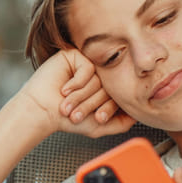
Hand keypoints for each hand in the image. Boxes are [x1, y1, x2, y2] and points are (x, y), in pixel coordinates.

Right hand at [18, 49, 134, 137]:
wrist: (43, 111)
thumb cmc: (66, 119)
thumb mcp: (99, 126)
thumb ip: (121, 123)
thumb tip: (138, 114)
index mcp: (103, 89)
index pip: (118, 95)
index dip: (108, 109)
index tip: (97, 119)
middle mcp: (96, 76)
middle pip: (110, 86)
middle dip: (92, 104)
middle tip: (78, 113)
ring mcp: (86, 65)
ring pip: (98, 78)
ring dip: (81, 96)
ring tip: (68, 103)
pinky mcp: (74, 56)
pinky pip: (88, 68)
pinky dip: (77, 83)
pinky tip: (65, 88)